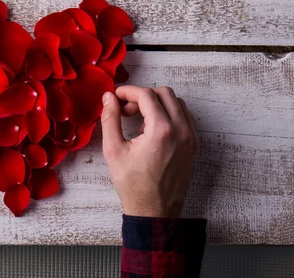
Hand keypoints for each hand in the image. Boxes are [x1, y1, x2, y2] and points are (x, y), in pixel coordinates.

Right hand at [100, 86, 197, 217]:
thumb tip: (108, 98)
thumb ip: (110, 119)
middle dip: (143, 96)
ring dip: (157, 104)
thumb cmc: (133, 185)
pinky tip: (153, 130)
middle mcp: (181, 131)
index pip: (146, 95)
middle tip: (126, 110)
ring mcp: (191, 138)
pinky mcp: (194, 145)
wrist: (154, 211)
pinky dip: (169, 115)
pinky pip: (185, 117)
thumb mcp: (114, 151)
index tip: (115, 98)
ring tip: (140, 122)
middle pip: (165, 93)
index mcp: (161, 131)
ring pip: (177, 103)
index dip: (128, 92)